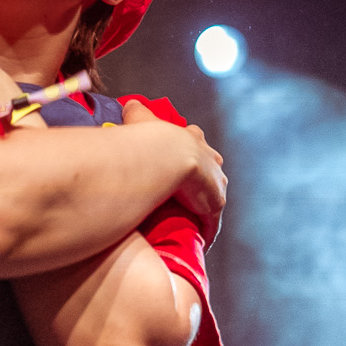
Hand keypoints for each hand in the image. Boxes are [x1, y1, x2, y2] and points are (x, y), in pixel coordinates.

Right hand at [123, 99, 226, 235]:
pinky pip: (211, 223)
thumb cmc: (152, 138)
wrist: (169, 157)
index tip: (183, 163)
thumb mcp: (141, 119)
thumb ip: (136, 111)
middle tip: (189, 193)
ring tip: (192, 219)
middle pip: (211, 171)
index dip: (189, 154)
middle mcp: (211, 161)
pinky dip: (206, 232)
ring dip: (204, 206)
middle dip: (204, 180)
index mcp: (194, 141)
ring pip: (213, 197)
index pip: (196, 146)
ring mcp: (215, 184)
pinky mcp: (214, 206)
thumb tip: (129, 103)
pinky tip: (200, 242)